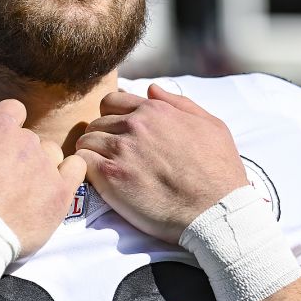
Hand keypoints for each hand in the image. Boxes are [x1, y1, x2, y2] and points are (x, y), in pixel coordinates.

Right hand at [0, 96, 87, 255]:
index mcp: (0, 127)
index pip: (13, 110)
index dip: (3, 125)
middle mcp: (28, 142)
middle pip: (29, 136)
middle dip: (17, 150)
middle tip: (1, 176)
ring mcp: (47, 167)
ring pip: (51, 153)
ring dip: (40, 163)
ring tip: (22, 188)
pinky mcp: (61, 193)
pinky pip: (76, 169)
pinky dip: (69, 172)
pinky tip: (54, 184)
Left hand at [76, 83, 248, 243]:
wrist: (216, 210)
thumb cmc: (219, 170)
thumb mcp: (211, 125)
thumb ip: (179, 103)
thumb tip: (151, 90)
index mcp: (155, 111)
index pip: (112, 102)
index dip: (112, 118)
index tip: (118, 135)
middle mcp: (135, 125)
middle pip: (96, 122)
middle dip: (101, 137)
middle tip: (112, 158)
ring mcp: (121, 150)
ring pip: (85, 141)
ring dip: (91, 154)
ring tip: (105, 171)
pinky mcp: (110, 177)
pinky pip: (81, 163)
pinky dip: (84, 170)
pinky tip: (98, 181)